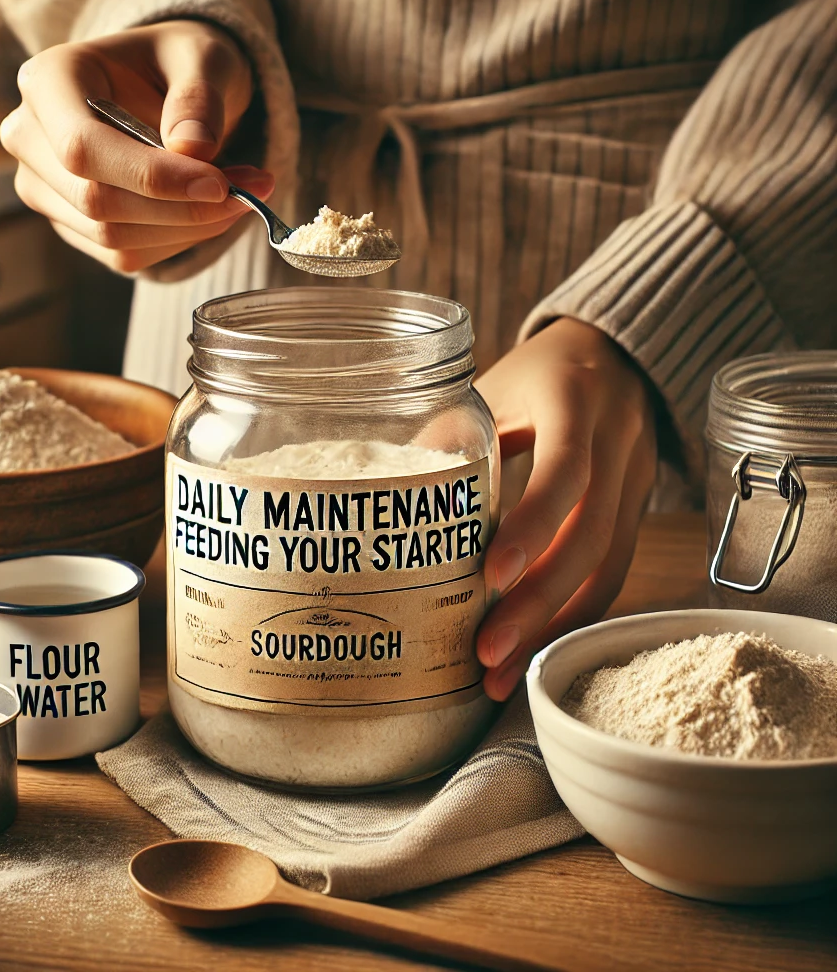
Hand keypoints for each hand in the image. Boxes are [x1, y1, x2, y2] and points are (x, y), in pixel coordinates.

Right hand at [0, 20, 273, 273]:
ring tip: (241, 196)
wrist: (167, 88)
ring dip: (188, 229)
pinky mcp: (73, 226)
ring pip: (114, 238)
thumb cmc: (179, 64)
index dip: (152, 177)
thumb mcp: (201, 57)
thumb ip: (199, 96)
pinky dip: (179, 241)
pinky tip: (209, 212)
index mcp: (47, 81)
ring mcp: (44, 189)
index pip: (83, 147)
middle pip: (97, 202)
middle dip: (181, 210)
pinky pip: (126, 255)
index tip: (219, 185)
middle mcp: (30, 138)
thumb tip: (192, 150)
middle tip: (250, 192)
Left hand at [474, 318, 657, 699]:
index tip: (488, 576)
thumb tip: (393, 498)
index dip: (534, 525)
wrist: (613, 356)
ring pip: (609, 570)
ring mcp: (637, 484)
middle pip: (592, 537)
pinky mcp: (637, 515)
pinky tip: (535, 651)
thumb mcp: (493, 387)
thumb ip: (451, 436)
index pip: (567, 469)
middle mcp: (618, 446)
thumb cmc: (538, 374)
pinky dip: (573, 616)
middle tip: (487, 654)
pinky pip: (613, 575)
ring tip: (504, 675)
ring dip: (555, 626)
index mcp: (577, 402)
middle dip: (538, 603)